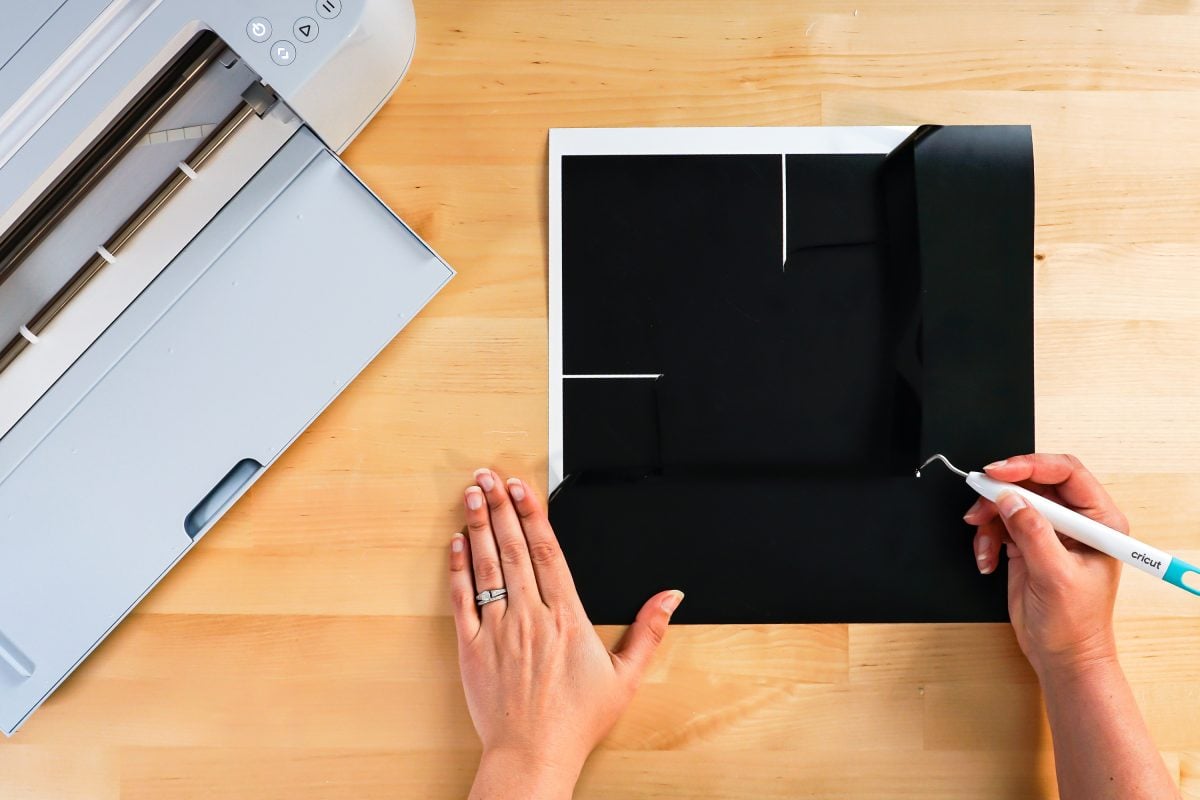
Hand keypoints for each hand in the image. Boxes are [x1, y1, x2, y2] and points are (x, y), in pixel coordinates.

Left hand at [450, 469, 683, 797]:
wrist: (532, 755)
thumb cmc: (576, 721)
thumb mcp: (626, 677)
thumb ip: (649, 631)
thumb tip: (671, 597)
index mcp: (566, 617)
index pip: (548, 551)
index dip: (532, 514)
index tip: (521, 488)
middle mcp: (530, 616)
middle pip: (514, 548)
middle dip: (500, 507)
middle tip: (488, 476)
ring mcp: (497, 629)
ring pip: (486, 566)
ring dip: (477, 527)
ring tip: (471, 495)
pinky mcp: (471, 648)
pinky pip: (461, 600)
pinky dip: (457, 569)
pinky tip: (455, 544)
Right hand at [963, 454, 1124, 677]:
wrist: (1063, 656)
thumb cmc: (1076, 625)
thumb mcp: (1057, 576)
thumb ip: (1033, 533)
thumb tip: (1011, 500)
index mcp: (1099, 520)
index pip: (1066, 473)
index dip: (1031, 466)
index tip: (999, 473)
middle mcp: (1075, 521)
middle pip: (1033, 483)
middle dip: (1002, 493)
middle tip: (979, 503)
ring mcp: (1049, 532)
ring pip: (1011, 502)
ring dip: (989, 520)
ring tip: (983, 544)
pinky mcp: (1027, 544)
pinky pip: (999, 524)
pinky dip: (986, 538)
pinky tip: (987, 560)